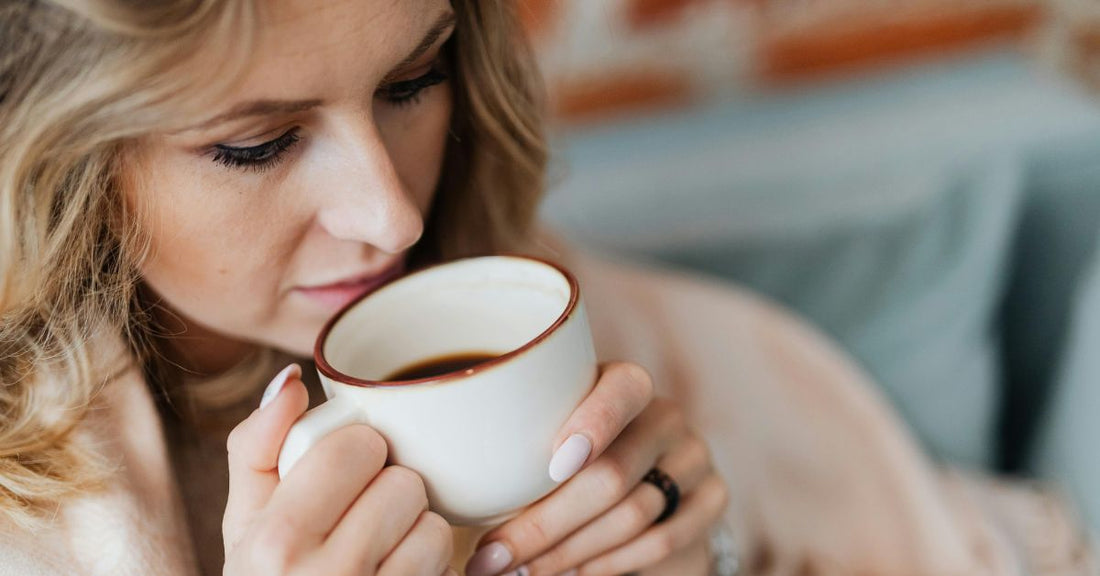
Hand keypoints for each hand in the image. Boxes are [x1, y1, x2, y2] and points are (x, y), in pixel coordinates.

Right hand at [222, 364, 455, 575]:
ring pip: (434, 525)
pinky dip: (432, 569)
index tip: (345, 475)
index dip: (359, 453)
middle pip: (403, 482)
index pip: (356, 446)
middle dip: (389, 492)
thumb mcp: (243, 527)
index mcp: (273, 541)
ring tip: (382, 552)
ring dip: (416, 533)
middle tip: (364, 518)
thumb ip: (257, 449)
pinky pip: (449, 568)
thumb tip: (291, 379)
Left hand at [465, 363, 728, 575]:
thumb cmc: (576, 461)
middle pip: (612, 473)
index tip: (553, 465)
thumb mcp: (553, 439)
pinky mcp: (712, 500)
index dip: (592, 424)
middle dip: (544, 524)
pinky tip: (570, 574)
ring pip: (633, 514)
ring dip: (568, 553)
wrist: (651, 491)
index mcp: (625, 384)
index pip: (621, 390)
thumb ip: (523, 448)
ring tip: (520, 573)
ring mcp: (694, 458)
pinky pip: (661, 540)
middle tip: (493, 557)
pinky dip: (608, 565)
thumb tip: (459, 488)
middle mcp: (665, 415)